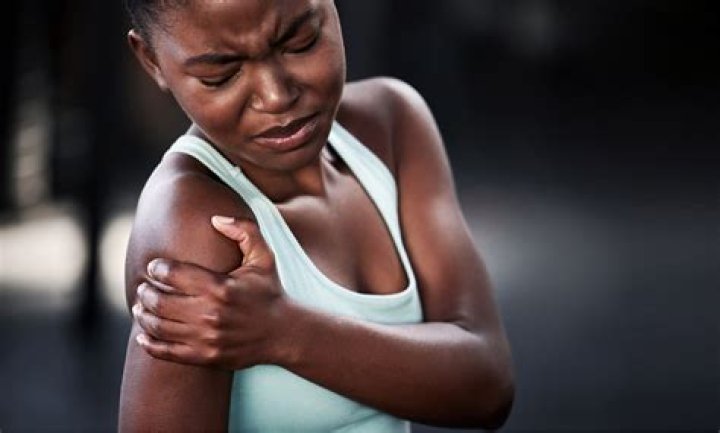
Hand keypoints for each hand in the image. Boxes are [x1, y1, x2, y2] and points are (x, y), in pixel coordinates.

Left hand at [133, 216, 288, 369]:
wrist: (285, 333)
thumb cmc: (269, 291)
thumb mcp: (264, 256)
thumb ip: (244, 230)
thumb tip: (215, 218)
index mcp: (221, 287)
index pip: (174, 274)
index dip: (157, 268)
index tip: (155, 266)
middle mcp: (211, 314)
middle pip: (160, 301)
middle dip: (145, 292)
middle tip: (143, 287)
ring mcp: (207, 338)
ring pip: (159, 326)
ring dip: (143, 315)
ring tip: (140, 306)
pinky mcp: (206, 356)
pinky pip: (166, 352)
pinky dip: (148, 343)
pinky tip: (142, 334)